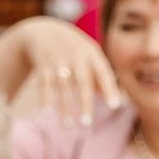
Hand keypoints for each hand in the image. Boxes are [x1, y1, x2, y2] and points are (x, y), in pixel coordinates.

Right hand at [9, 16, 123, 124]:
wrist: (45, 32)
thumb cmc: (75, 50)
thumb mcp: (90, 57)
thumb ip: (101, 77)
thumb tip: (116, 102)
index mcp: (92, 54)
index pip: (103, 73)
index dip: (109, 89)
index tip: (114, 107)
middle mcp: (76, 56)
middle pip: (82, 82)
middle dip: (84, 103)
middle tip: (86, 124)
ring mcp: (58, 61)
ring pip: (63, 87)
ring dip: (64, 107)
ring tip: (68, 127)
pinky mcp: (42, 66)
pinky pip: (44, 85)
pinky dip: (45, 99)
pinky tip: (46, 114)